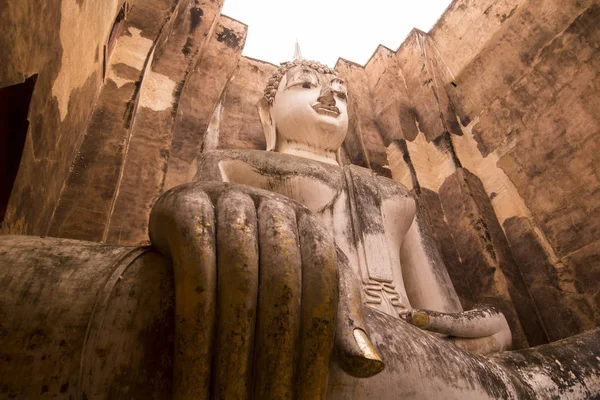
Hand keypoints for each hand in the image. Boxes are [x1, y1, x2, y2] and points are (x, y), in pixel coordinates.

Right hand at [149, 182, 381, 399]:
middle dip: (275, 357)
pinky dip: (194, 327)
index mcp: (309, 225)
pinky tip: (193, 375)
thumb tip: (370, 367)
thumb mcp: (303, 287)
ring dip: (232, 353)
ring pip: (237, 281)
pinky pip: (193, 268)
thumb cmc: (258, 263)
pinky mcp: (183, 205)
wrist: (196, 221)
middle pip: (282, 286)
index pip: (323, 287)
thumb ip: (336, 320)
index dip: (316, 347)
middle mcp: (272, 207)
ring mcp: (227, 200)